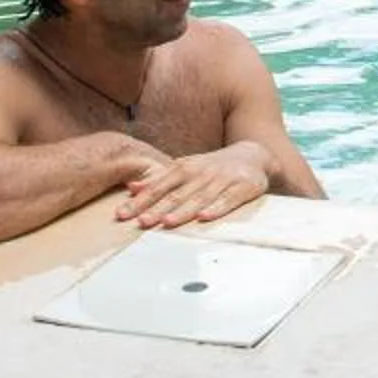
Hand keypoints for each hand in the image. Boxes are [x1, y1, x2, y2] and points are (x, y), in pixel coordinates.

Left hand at [117, 146, 269, 228]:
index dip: (141, 200)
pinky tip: (205, 217)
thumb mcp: (186, 167)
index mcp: (185, 168)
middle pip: (176, 194)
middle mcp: (202, 172)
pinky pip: (229, 199)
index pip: (159, 186)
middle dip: (157, 208)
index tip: (123, 214)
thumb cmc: (214, 167)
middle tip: (140, 222)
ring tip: (167, 222)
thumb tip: (131, 188)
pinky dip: (217, 207)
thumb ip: (159, 179)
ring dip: (183, 210)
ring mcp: (223, 179)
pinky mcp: (244, 186)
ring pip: (200, 197)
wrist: (254, 155)